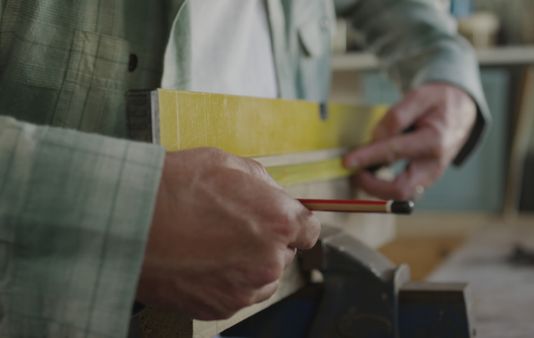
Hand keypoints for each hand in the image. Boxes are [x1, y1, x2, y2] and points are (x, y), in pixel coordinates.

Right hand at [136, 148, 320, 319]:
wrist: (125, 223)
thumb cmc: (170, 190)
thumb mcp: (225, 163)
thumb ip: (261, 180)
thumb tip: (272, 191)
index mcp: (278, 221)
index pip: (309, 228)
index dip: (293, 222)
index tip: (281, 220)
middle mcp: (269, 260)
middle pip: (284, 252)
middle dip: (266, 239)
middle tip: (232, 225)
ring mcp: (245, 288)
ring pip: (262, 277)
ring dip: (248, 263)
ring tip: (213, 244)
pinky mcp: (220, 307)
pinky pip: (237, 293)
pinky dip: (226, 281)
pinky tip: (201, 260)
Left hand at [343, 83, 476, 199]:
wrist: (462, 111)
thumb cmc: (439, 102)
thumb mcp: (419, 96)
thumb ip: (397, 116)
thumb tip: (376, 137)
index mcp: (434, 140)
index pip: (395, 152)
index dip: (367, 157)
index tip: (347, 162)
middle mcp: (434, 164)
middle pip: (401, 189)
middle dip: (372, 186)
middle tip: (354, 172)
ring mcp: (431, 175)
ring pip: (401, 194)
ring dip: (376, 188)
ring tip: (360, 170)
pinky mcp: (425, 180)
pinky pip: (402, 190)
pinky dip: (383, 185)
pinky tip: (372, 171)